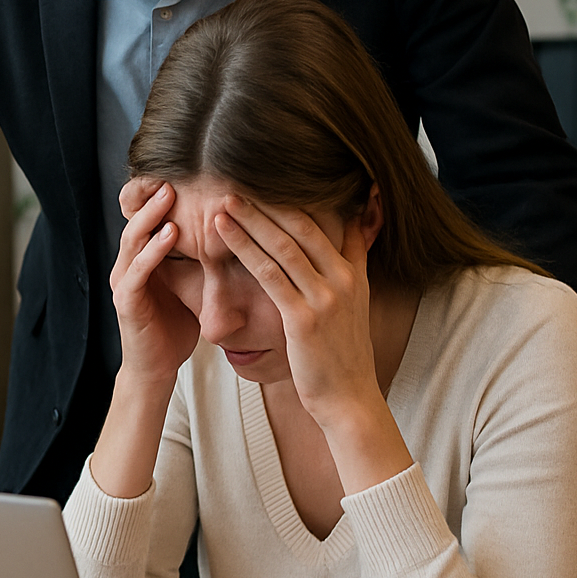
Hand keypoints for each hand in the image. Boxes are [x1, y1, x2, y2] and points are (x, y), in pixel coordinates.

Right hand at [110, 179, 201, 386]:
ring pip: (133, 239)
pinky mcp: (127, 302)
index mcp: (143, 260)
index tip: (187, 172)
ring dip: (151, 216)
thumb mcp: (192, 287)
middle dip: (153, 196)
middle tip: (174, 172)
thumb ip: (200, 261)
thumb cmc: (176, 328)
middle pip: (138, 221)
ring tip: (169, 194)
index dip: (161, 195)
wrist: (157, 369)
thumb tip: (237, 233)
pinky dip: (153, 250)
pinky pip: (137, 270)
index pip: (150, 219)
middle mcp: (129, 265)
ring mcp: (124, 282)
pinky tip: (170, 234)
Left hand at [213, 195, 380, 425]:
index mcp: (354, 274)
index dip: (301, 199)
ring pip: (282, 245)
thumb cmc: (341, 355)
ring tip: (225, 199)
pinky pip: (268, 274)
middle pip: (302, 226)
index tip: (272, 178)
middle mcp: (343, 280)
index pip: (330, 223)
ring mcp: (325, 298)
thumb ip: (351, 267)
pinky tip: (221, 232)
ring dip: (250, 219)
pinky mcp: (303, 318)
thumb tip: (349, 234)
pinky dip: (243, 247)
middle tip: (239, 181)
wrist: (350, 399)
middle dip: (268, 202)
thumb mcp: (355, 306)